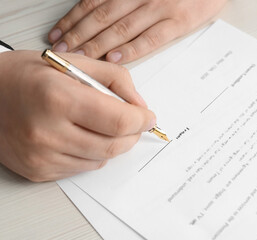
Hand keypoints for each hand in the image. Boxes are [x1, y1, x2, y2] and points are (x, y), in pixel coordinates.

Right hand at [0, 50, 154, 181]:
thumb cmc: (27, 75)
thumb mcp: (74, 62)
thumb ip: (115, 80)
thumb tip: (140, 106)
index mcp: (58, 98)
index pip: (118, 121)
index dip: (141, 120)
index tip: (148, 117)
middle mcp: (47, 132)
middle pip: (113, 146)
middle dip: (132, 134)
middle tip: (133, 123)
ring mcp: (41, 156)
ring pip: (101, 160)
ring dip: (112, 144)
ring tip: (103, 125)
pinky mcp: (38, 170)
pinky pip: (82, 168)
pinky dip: (93, 154)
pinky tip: (82, 136)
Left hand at [48, 0, 226, 63]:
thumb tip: (99, 9)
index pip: (94, 2)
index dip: (74, 19)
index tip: (59, 33)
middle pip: (103, 17)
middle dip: (79, 35)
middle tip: (63, 50)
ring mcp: (160, 8)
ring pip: (121, 28)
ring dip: (97, 44)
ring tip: (81, 57)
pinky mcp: (178, 22)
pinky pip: (150, 39)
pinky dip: (131, 49)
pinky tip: (114, 58)